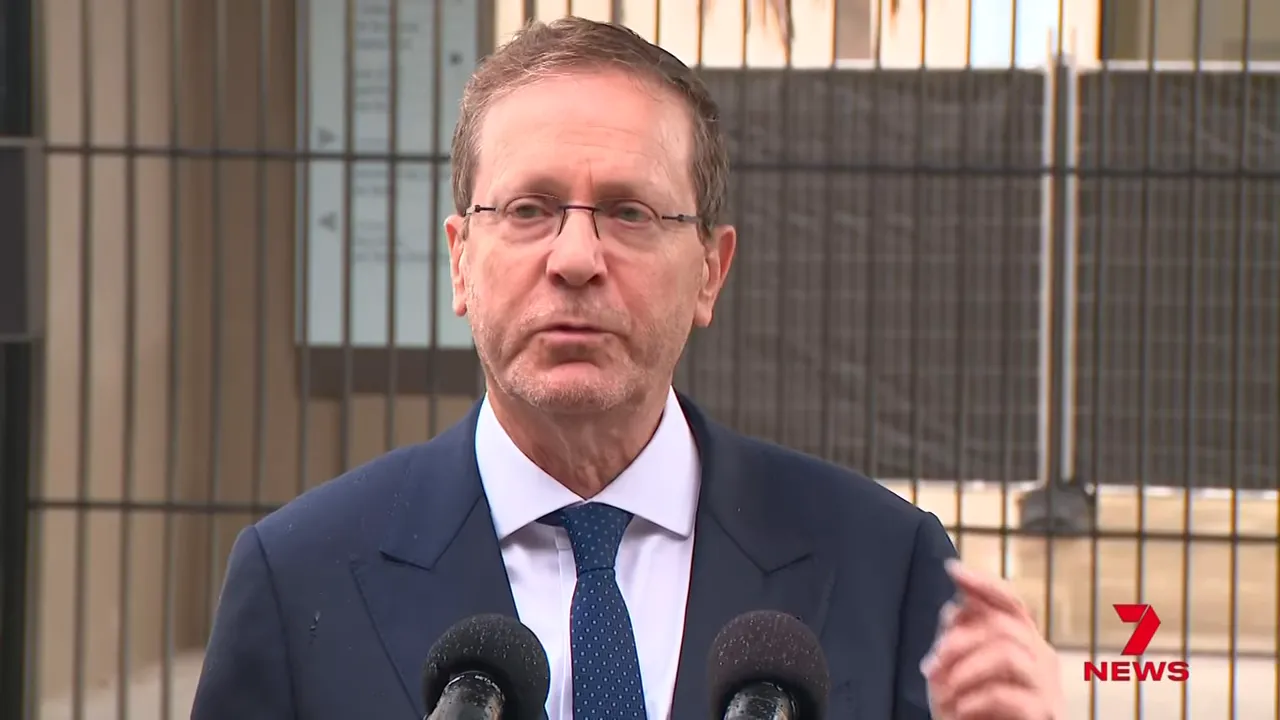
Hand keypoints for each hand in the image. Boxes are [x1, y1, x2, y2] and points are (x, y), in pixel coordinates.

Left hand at [921, 560, 1064, 719]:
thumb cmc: (973, 711)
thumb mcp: (957, 668)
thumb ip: (961, 635)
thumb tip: (957, 604)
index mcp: (1024, 641)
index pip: (1011, 602)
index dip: (984, 583)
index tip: (952, 569)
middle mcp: (1042, 658)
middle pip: (1004, 625)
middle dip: (959, 641)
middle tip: (931, 665)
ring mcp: (1048, 687)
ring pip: (1007, 654)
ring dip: (964, 671)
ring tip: (943, 693)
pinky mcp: (1044, 714)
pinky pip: (1006, 695)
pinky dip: (974, 701)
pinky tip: (960, 710)